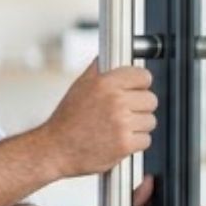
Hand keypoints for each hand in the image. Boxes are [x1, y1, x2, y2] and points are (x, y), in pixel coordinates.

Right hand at [40, 62, 156, 177]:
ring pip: (150, 121)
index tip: (136, 90)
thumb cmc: (66, 120)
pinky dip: (135, 143)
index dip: (140, 84)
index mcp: (104, 84)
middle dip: (139, 107)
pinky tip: (118, 140)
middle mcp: (115, 101)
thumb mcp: (79, 86)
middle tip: (124, 112)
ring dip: (138, 126)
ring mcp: (121, 124)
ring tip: (118, 128)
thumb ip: (99, 69)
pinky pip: (145, 140)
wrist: (56, 149)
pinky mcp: (125, 144)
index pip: (143, 76)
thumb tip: (111, 56)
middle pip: (150, 100)